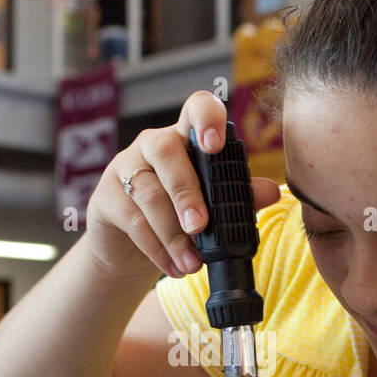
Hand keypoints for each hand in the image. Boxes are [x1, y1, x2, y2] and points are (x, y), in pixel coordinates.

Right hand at [85, 89, 280, 280]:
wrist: (130, 248)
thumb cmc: (177, 216)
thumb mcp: (212, 207)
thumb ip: (240, 196)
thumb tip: (271, 192)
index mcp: (185, 138)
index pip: (195, 108)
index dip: (205, 119)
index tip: (215, 145)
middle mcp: (152, 145)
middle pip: (166, 152)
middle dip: (185, 192)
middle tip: (200, 226)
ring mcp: (124, 168)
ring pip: (149, 194)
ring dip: (173, 234)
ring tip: (193, 263)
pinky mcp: (105, 197)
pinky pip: (133, 222)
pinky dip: (157, 250)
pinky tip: (175, 267)